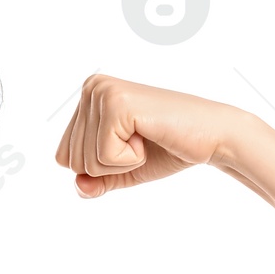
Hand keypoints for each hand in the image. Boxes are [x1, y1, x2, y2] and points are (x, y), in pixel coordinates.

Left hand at [54, 76, 244, 196]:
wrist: (210, 137)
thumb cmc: (166, 149)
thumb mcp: (120, 171)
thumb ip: (94, 182)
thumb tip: (78, 186)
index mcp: (88, 97)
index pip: (64, 157)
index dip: (99, 168)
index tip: (130, 145)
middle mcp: (91, 87)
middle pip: (72, 161)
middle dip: (109, 167)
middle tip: (141, 143)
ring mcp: (103, 92)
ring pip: (86, 162)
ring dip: (121, 163)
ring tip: (145, 138)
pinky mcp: (117, 105)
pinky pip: (104, 158)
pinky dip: (129, 160)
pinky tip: (149, 136)